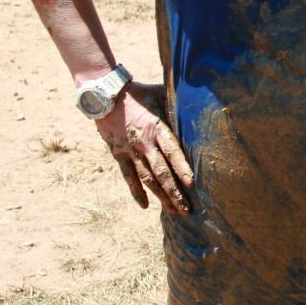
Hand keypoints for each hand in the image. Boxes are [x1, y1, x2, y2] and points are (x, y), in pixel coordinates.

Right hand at [94, 81, 193, 214]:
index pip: (171, 151)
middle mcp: (143, 143)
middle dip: (174, 192)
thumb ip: (177, 104)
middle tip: (187, 209)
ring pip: (147, 178)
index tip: (191, 184)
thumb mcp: (160, 93)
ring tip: (174, 211)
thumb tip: (200, 104)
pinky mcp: (119, 155)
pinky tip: (145, 206)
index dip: (181, 167)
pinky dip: (136, 192)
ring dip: (160, 196)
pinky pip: (128, 177)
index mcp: (156, 127)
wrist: (105, 95)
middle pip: (160, 171)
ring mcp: (130, 151)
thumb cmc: (139, 94)